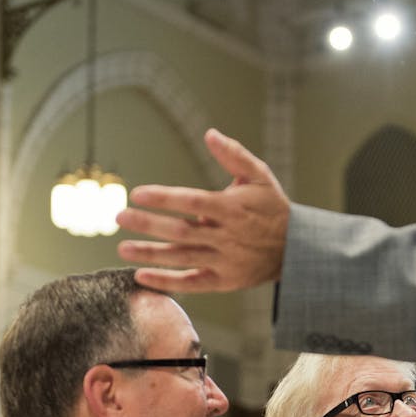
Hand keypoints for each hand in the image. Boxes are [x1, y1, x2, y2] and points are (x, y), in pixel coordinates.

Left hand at [117, 128, 288, 293]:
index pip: (193, 202)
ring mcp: (225, 261)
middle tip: (120, 216)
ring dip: (150, 253)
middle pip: (181, 231)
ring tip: (122, 246)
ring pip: (182, 257)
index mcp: (232, 208)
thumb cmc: (272, 208)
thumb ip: (234, 155)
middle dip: (148, 224)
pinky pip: (192, 283)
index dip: (164, 198)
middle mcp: (226, 236)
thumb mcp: (260, 176)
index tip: (138, 193)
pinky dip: (166, 281)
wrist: (296, 249)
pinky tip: (141, 275)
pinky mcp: (224, 281)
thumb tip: (210, 133)